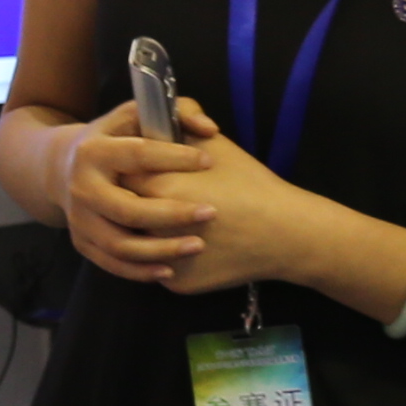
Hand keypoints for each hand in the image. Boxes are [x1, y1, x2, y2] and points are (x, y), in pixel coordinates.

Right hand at [59, 109, 222, 286]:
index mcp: (95, 151)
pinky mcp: (81, 242)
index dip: (174, 158)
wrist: (63, 168)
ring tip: (198, 246)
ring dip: (160, 249)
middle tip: (210, 213)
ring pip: (120, 244)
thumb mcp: (136, 116)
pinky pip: (112, 263)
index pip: (138, 154)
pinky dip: (140, 271)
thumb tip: (211, 131)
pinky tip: (170, 269)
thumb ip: (177, 112)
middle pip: (127, 209)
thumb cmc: (115, 139)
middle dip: (172, 213)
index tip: (209, 161)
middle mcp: (82, 187)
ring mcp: (79, 219)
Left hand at [131, 110, 335, 301]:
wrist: (284, 232)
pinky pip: (162, 268)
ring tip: (163, 222)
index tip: (141, 168)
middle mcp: (151, 227)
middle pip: (123, 212)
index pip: (122, 177)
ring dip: (145, 234)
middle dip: (132, 203)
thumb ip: (177, 124)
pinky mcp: (177, 283)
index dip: (130, 171)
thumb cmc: (249, 182)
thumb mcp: (213, 143)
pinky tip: (190, 246)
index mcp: (157, 187)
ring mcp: (162, 260)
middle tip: (150, 195)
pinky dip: (171, 258)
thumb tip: (151, 122)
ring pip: (138, 245)